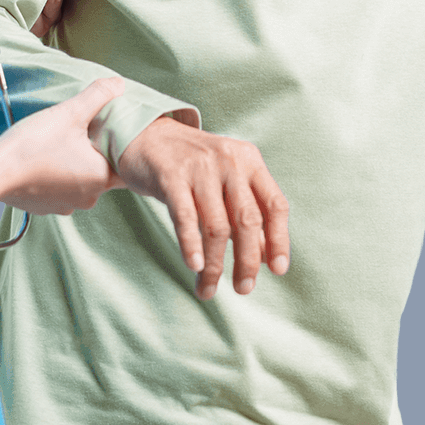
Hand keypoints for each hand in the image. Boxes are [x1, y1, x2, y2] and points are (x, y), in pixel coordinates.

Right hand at [0, 75, 125, 214]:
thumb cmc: (32, 146)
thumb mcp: (69, 113)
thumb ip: (98, 96)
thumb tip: (119, 84)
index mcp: (102, 177)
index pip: (125, 165)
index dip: (120, 147)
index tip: (108, 132)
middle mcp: (90, 197)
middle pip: (103, 172)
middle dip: (95, 153)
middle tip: (81, 133)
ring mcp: (68, 206)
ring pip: (81, 182)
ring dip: (75, 166)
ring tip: (61, 145)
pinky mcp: (48, 208)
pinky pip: (62, 190)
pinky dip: (57, 177)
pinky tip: (45, 160)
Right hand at [117, 117, 289, 299]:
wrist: (145, 135)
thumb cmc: (192, 167)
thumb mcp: (225, 183)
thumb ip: (246, 213)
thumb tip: (265, 256)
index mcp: (249, 161)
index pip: (275, 205)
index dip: (279, 240)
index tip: (277, 271)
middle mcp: (229, 161)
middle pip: (247, 220)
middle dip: (247, 261)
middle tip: (243, 289)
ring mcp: (200, 167)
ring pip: (216, 226)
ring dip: (215, 265)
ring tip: (208, 289)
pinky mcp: (171, 175)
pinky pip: (185, 217)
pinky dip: (191, 245)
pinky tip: (195, 266)